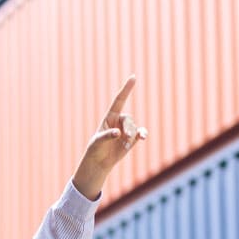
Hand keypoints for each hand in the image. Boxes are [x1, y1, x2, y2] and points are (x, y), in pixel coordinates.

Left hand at [71, 75, 148, 199]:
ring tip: (124, 145)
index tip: (133, 77)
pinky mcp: (132, 139)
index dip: (126, 89)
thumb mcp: (98, 142)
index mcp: (110, 117)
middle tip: (125, 136)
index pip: (119, 100)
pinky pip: (140, 133)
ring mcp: (126, 130)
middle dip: (128, 128)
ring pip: (134, 128)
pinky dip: (142, 134)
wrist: (100, 161)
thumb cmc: (95, 149)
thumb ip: (107, 136)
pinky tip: (143, 137)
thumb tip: (118, 133)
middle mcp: (119, 121)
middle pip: (128, 119)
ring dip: (130, 136)